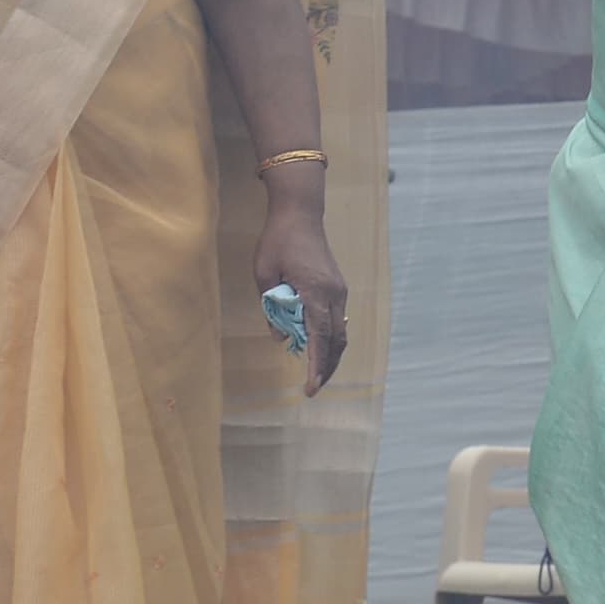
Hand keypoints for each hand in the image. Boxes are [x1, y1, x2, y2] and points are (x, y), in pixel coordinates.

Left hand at [251, 200, 350, 395]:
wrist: (301, 213)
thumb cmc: (278, 241)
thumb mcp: (264, 275)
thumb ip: (272, 309)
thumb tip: (281, 337)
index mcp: (315, 291)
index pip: (320, 336)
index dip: (316, 364)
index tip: (310, 387)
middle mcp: (334, 294)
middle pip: (337, 340)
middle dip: (327, 367)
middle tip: (312, 389)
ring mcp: (339, 291)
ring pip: (340, 332)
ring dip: (329, 355)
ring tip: (315, 374)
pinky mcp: (336, 288)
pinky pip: (336, 320)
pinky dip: (329, 339)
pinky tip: (316, 347)